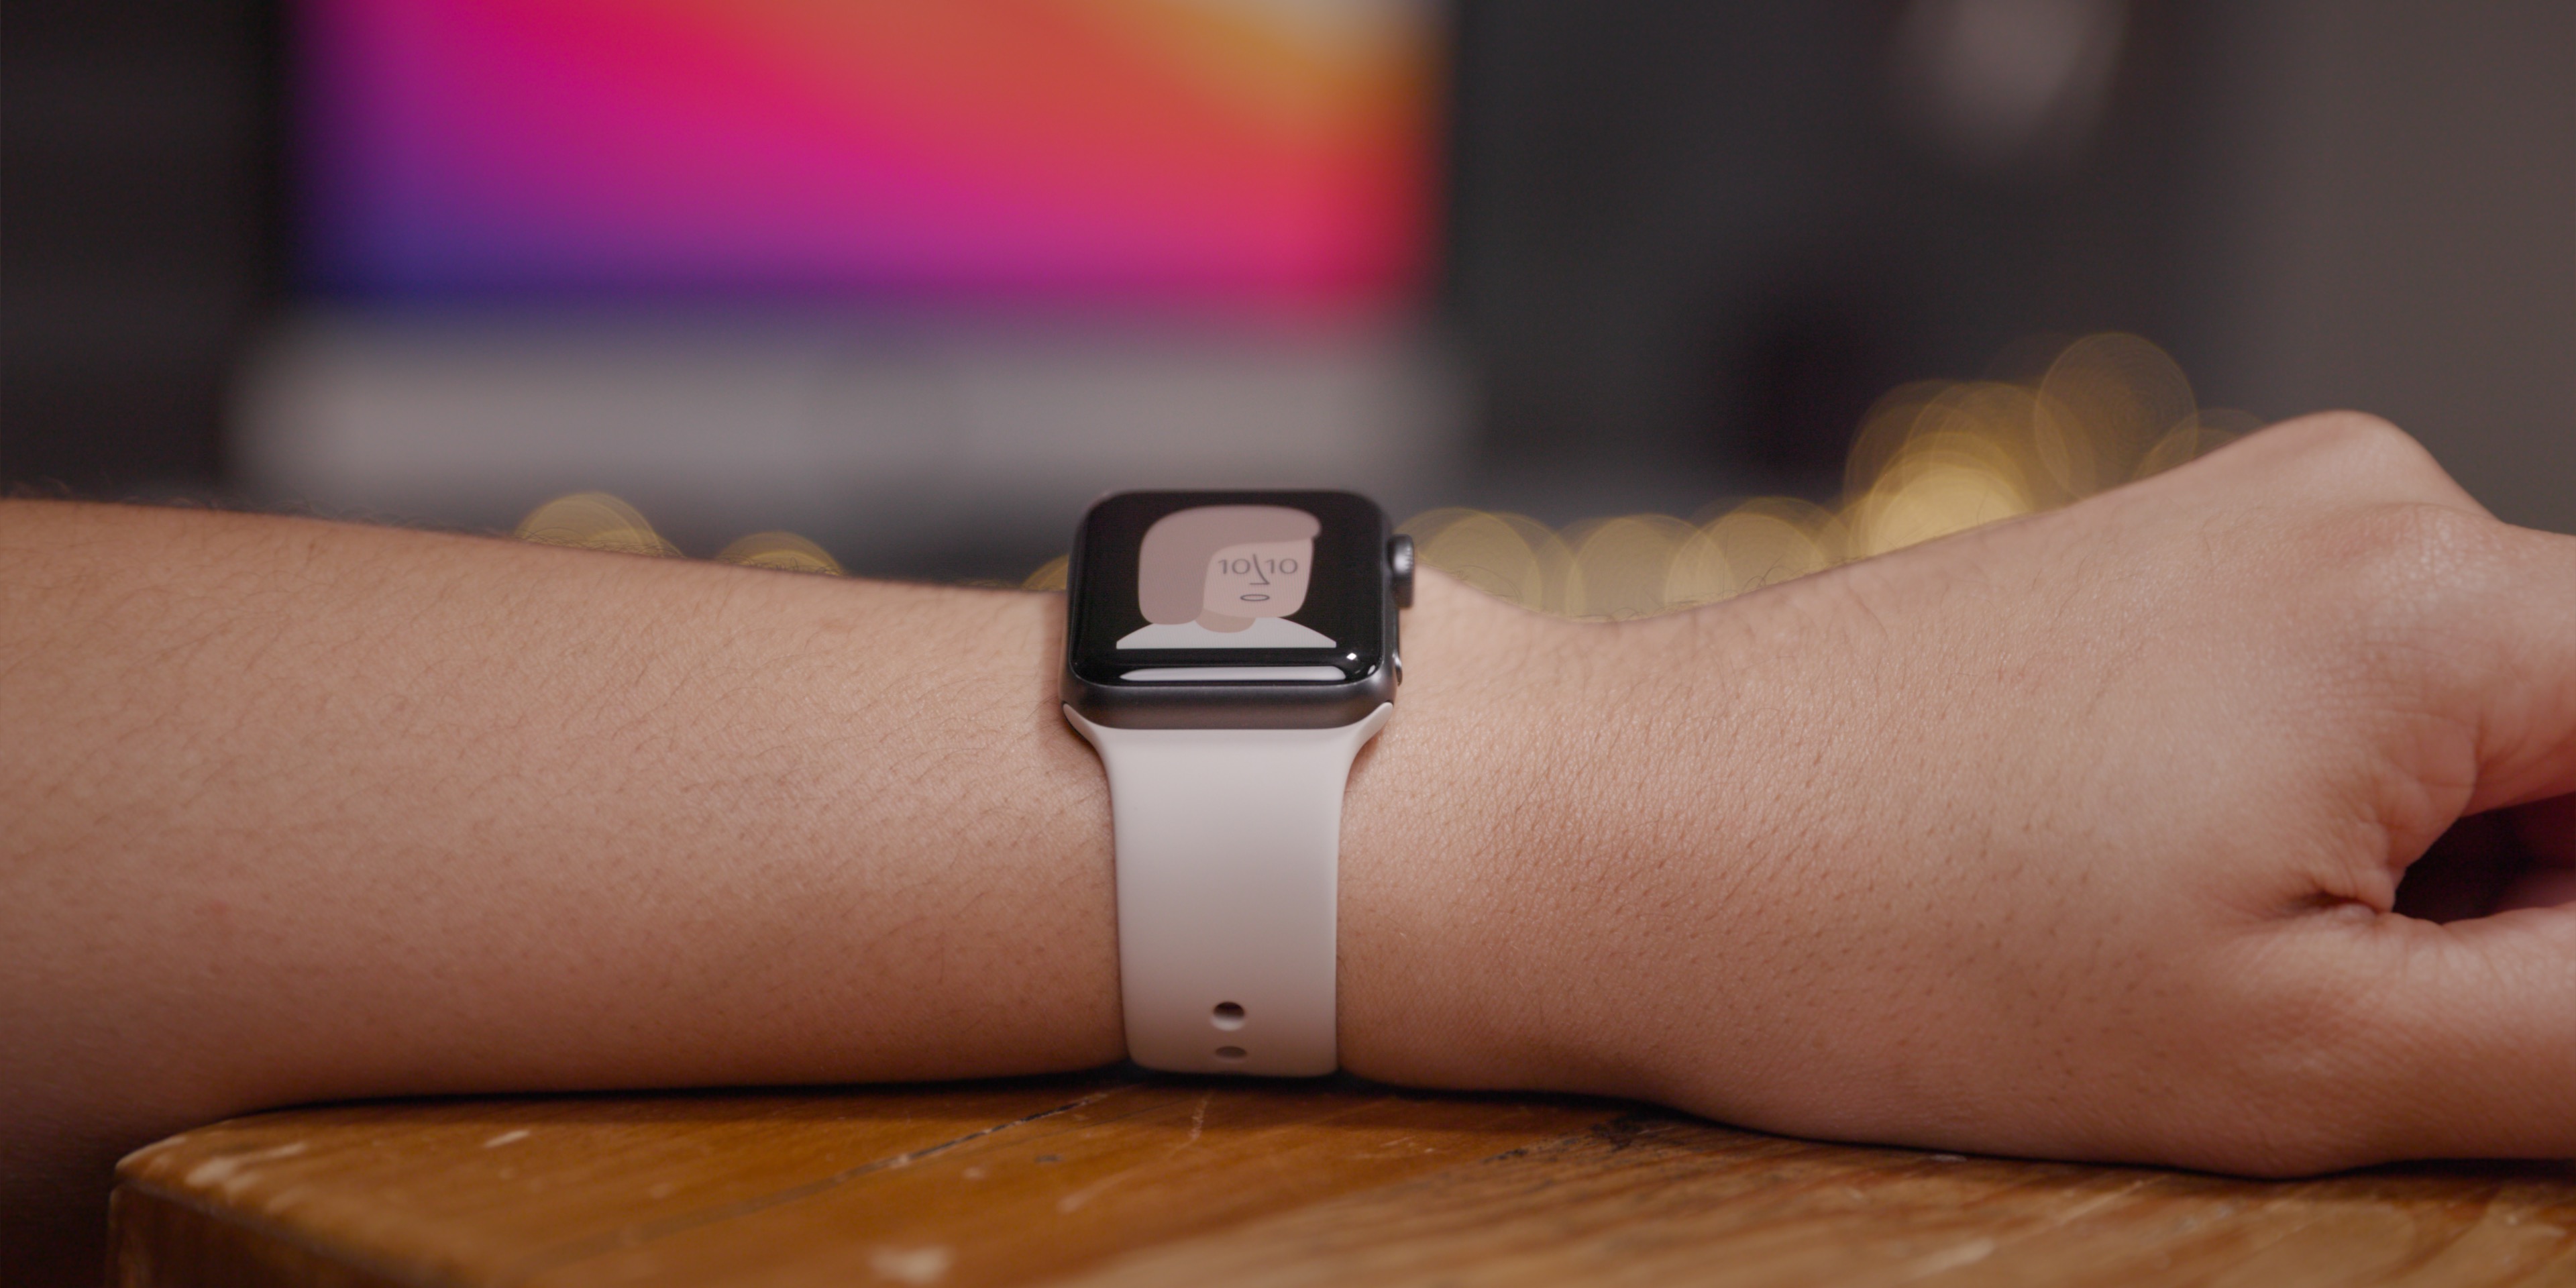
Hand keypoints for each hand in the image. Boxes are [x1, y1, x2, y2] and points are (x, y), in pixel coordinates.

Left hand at [1341, 412, 2575, 1174]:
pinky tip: (2149, 881)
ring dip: (2415, 871)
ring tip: (2198, 952)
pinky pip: (2342, 685)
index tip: (2476, 1013)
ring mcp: (2246, 510)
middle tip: (2328, 1016)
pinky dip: (2314, 808)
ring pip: (2471, 722)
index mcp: (2437, 596)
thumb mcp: (2306, 1052)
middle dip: (2531, 904)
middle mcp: (2361, 498)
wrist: (1612, 831)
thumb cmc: (1898, 945)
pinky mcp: (2156, 554)